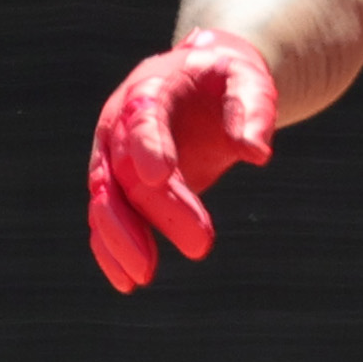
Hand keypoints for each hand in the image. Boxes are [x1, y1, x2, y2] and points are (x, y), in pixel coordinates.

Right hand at [86, 27, 277, 291]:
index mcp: (150, 89)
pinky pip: (107, 218)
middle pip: (123, 170)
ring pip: (105, 201)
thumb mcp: (250, 79)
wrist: (202, 80)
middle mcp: (121, 125)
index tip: (160, 177)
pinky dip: (109, 250)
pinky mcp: (122, 185)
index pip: (143, 118)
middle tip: (201, 246)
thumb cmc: (227, 79)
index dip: (148, 146)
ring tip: (143, 276)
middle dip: (155, 210)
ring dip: (119, 239)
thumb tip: (257, 153)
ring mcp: (115, 157)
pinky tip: (126, 282)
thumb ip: (253, 108)